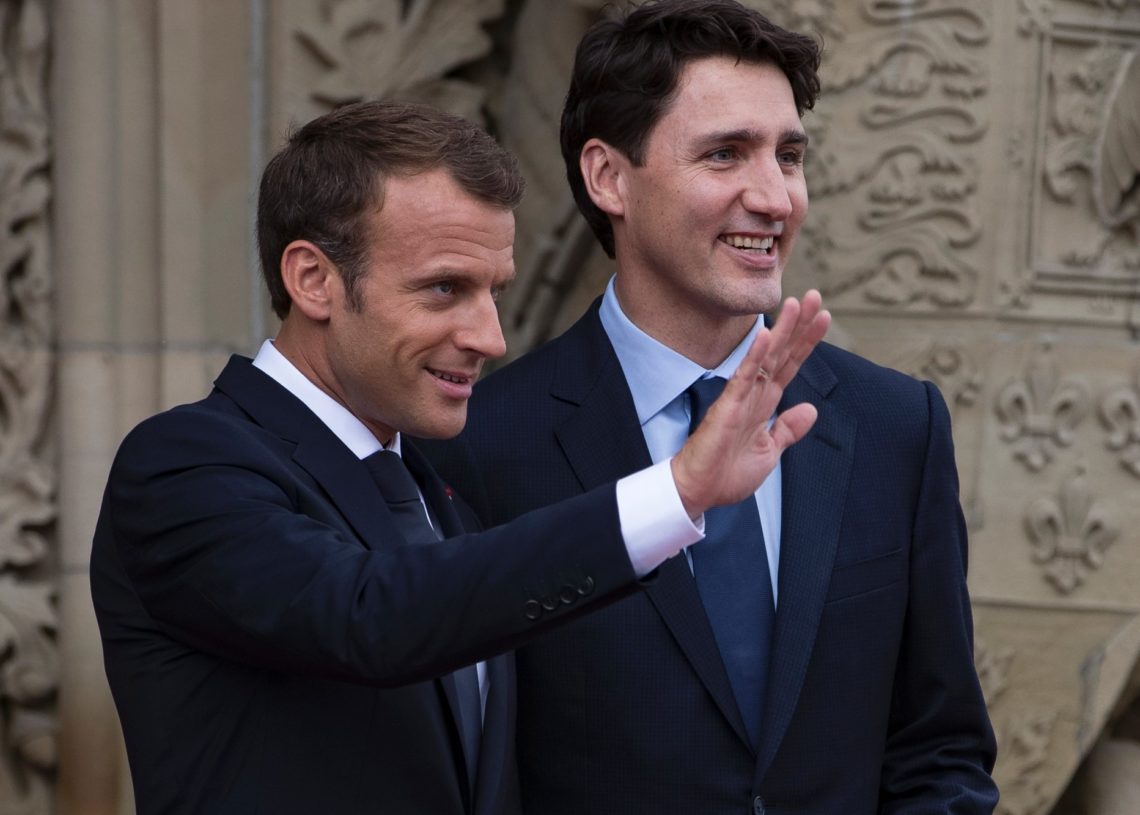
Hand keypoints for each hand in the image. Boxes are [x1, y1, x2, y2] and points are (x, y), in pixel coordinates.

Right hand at [671, 290, 829, 518]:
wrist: (698, 491)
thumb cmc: (727, 473)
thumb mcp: (769, 452)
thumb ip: (788, 429)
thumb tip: (811, 410)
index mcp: (764, 403)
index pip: (790, 365)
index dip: (807, 342)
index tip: (824, 317)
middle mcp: (754, 394)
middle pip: (782, 353)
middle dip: (800, 326)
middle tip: (818, 296)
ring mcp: (740, 398)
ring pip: (765, 357)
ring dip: (782, 331)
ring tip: (798, 304)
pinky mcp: (727, 408)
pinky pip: (743, 378)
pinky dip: (754, 356)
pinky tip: (765, 335)